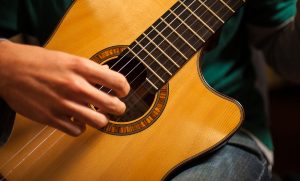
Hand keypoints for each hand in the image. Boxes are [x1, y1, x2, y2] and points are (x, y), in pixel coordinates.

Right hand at [0, 40, 129, 135]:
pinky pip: (78, 131)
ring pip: (99, 121)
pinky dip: (80, 127)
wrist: (7, 69)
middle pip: (113, 105)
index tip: (122, 92)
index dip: (124, 88)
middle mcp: (75, 86)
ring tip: (97, 115)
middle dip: (119, 108)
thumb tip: (106, 75)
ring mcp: (64, 104)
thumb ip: (88, 69)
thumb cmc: (37, 61)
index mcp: (81, 67)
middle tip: (116, 107)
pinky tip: (77, 120)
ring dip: (101, 119)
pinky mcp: (51, 118)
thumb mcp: (67, 58)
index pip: (117, 81)